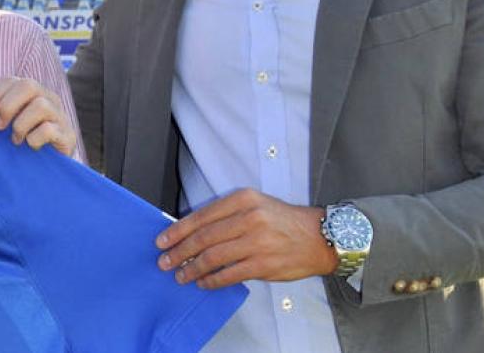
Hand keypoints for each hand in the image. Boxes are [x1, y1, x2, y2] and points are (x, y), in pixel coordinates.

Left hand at [0, 77, 77, 156]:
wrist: (50, 167)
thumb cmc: (23, 141)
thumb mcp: (7, 124)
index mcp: (30, 92)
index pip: (10, 80)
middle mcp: (48, 97)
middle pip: (28, 85)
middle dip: (7, 106)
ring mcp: (59, 115)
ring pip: (41, 106)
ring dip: (21, 125)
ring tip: (15, 140)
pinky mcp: (67, 134)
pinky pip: (49, 129)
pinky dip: (34, 138)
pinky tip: (30, 146)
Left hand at [155, 189, 337, 288]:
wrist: (320, 238)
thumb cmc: (283, 221)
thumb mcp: (255, 205)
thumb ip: (225, 215)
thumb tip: (191, 232)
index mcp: (243, 200)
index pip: (202, 216)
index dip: (178, 230)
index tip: (163, 240)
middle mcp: (249, 218)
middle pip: (203, 237)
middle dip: (179, 251)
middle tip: (165, 261)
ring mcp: (257, 242)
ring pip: (213, 257)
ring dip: (192, 269)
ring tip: (181, 275)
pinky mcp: (264, 265)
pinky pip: (230, 275)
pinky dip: (212, 280)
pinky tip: (203, 282)